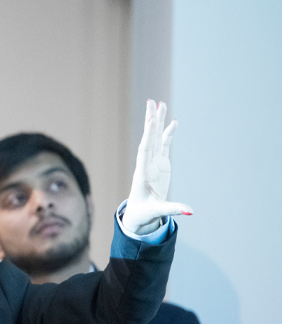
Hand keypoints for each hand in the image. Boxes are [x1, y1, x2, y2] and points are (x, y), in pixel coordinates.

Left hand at [123, 100, 191, 233]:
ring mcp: (153, 163)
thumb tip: (190, 211)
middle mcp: (147, 164)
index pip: (145, 151)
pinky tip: (173, 122)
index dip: (148, 136)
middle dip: (151, 121)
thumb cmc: (144, 213)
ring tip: (161, 104)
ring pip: (155, 139)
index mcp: (143, 174)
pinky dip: (168, 133)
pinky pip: (164, 145)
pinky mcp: (160, 164)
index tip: (150, 120)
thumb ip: (173, 209)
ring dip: (158, 122)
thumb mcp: (157, 212)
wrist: (139, 214)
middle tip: (153, 102)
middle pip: (149, 139)